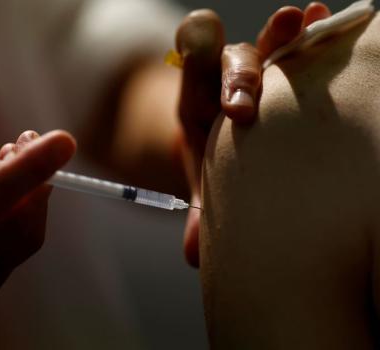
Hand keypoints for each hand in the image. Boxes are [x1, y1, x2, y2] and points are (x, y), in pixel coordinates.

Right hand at [0, 64, 75, 340]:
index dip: (28, 169)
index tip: (64, 141)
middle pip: (17, 222)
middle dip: (33, 175)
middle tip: (21, 140)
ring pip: (26, 236)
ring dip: (32, 192)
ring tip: (8, 160)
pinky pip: (19, 248)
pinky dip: (22, 213)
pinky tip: (3, 193)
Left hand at [176, 3, 330, 266]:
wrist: (230, 152)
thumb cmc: (217, 167)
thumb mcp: (207, 186)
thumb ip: (201, 213)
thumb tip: (194, 253)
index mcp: (199, 102)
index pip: (193, 71)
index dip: (198, 63)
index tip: (225, 92)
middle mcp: (229, 82)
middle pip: (231, 63)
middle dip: (242, 76)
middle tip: (247, 103)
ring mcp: (262, 73)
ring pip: (267, 48)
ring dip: (282, 36)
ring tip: (302, 19)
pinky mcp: (291, 74)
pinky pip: (299, 51)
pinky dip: (310, 38)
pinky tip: (326, 23)